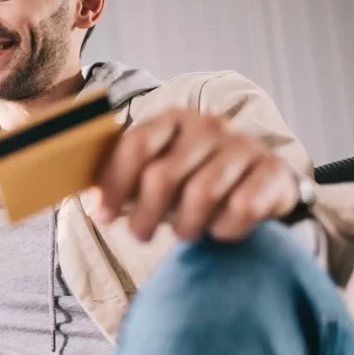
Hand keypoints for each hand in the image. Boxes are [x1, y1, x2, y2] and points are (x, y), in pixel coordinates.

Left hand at [96, 108, 299, 241]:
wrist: (257, 185)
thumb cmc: (190, 181)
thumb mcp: (154, 173)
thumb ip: (120, 177)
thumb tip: (81, 194)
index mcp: (172, 119)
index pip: (135, 145)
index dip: (114, 184)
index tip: (103, 217)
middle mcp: (208, 126)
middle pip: (163, 176)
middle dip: (145, 214)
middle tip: (140, 235)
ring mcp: (244, 146)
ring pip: (201, 194)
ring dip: (185, 225)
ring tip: (183, 234)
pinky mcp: (273, 172)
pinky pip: (242, 208)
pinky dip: (224, 229)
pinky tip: (219, 230)